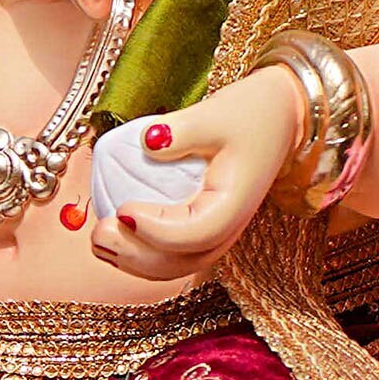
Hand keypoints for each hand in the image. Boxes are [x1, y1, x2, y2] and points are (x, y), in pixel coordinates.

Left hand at [86, 65, 296, 285]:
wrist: (280, 117)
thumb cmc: (250, 113)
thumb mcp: (216, 113)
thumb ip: (182, 130)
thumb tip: (147, 142)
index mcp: (234, 204)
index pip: (194, 233)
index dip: (155, 229)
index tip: (123, 209)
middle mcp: (229, 228)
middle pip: (181, 261)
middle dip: (135, 255)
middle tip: (99, 232)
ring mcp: (218, 233)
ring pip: (174, 266)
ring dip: (134, 262)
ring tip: (98, 240)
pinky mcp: (204, 228)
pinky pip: (173, 255)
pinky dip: (141, 255)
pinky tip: (114, 238)